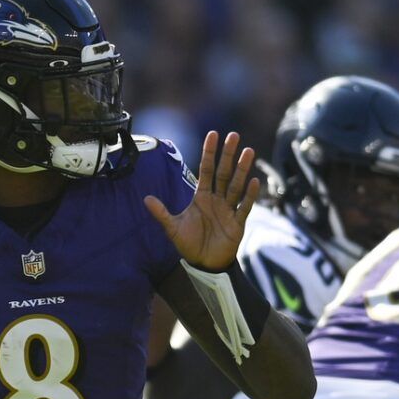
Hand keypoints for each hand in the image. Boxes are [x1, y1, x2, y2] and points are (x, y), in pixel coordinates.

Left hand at [145, 130, 260, 269]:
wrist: (204, 264)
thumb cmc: (189, 244)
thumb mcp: (172, 228)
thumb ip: (161, 213)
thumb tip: (145, 199)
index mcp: (202, 196)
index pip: (206, 169)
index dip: (209, 153)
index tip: (213, 134)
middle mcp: (217, 199)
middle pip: (223, 172)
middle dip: (228, 154)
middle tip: (234, 135)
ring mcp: (228, 210)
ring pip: (236, 185)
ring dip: (242, 169)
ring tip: (248, 151)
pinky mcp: (237, 224)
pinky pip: (244, 207)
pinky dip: (249, 195)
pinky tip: (254, 182)